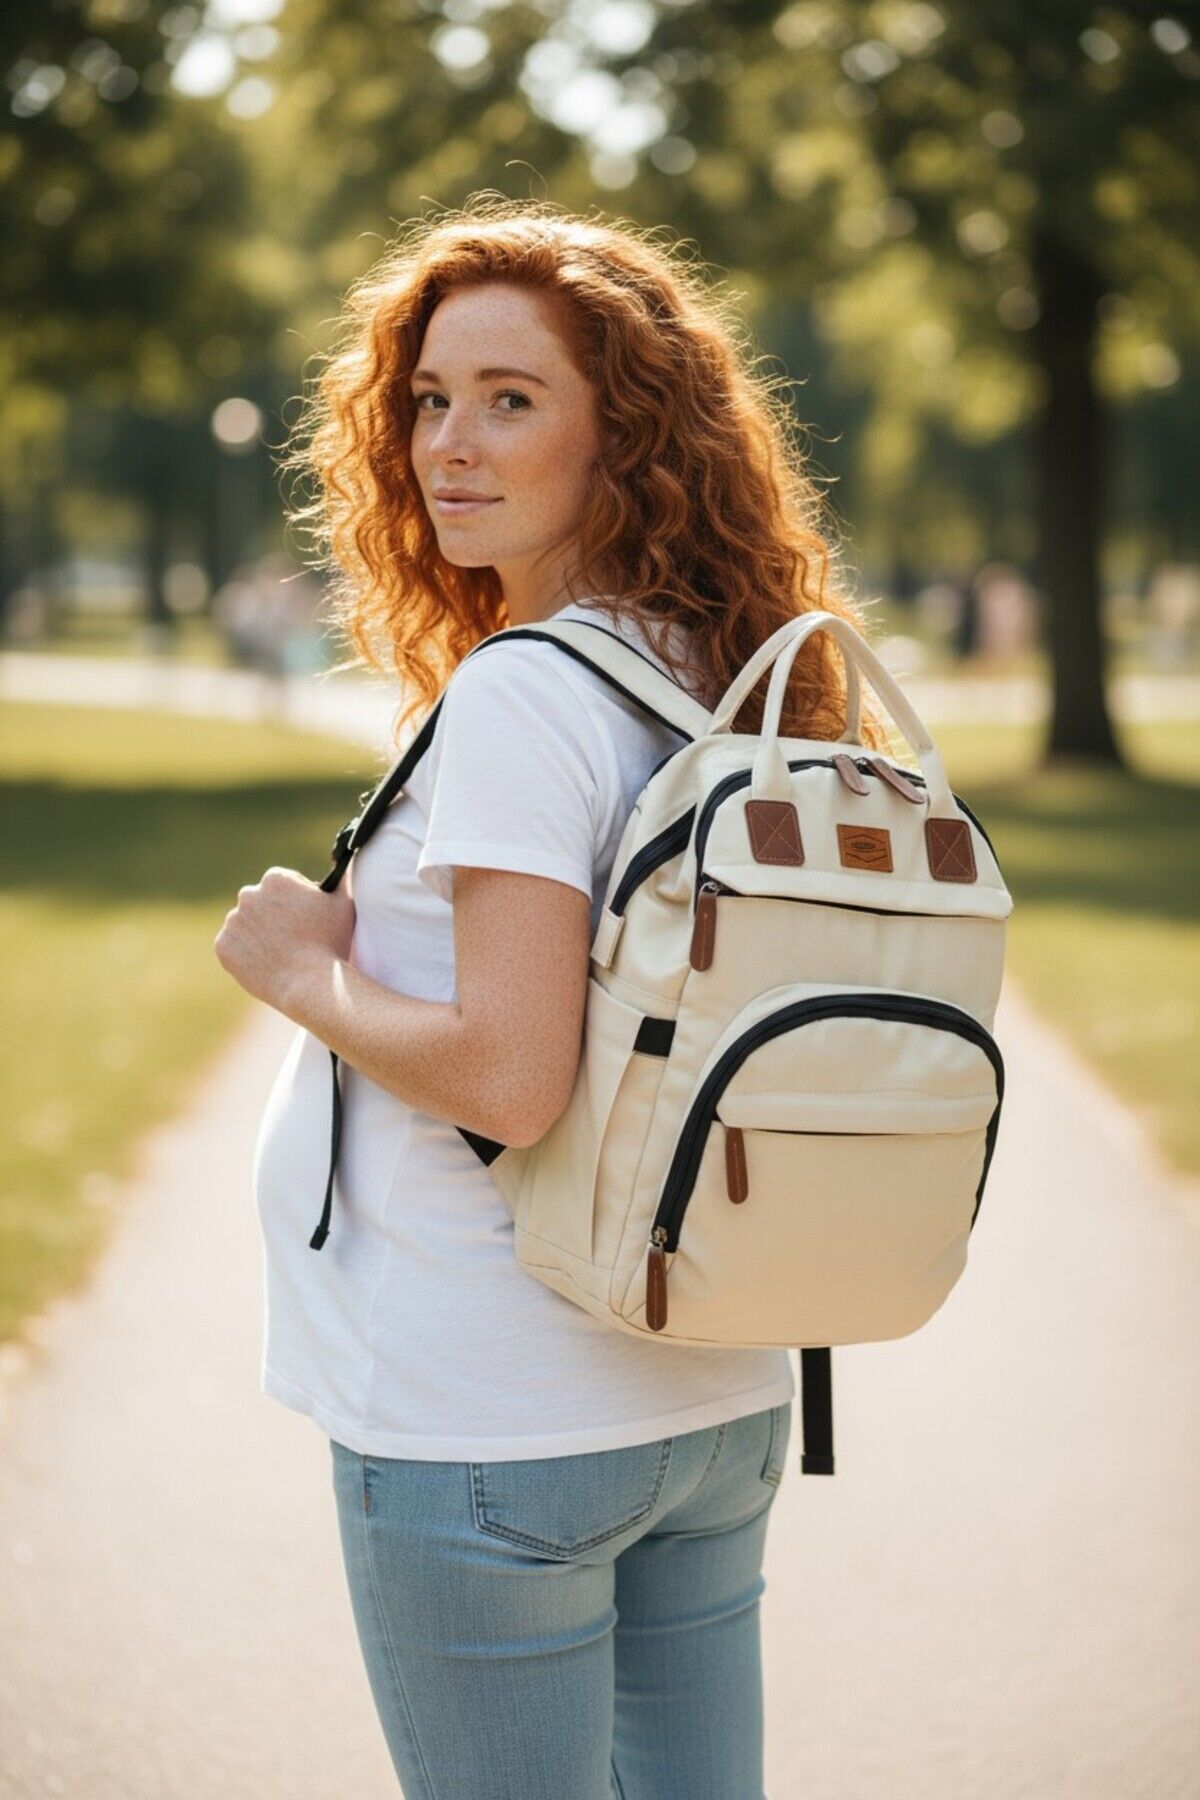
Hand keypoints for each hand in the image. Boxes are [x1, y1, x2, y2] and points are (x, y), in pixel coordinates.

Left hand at [214, 867, 355, 1010]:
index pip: (280, 885)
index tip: (303, 919)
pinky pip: (233, 947)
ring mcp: (233, 921)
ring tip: (279, 955)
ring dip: (256, 935)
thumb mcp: (343, 903)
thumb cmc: (331, 942)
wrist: (310, 983)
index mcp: (276, 879)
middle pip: (258, 903)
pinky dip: (244, 955)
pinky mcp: (223, 946)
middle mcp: (248, 894)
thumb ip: (339, 877)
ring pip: (244, 926)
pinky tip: (265, 964)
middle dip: (270, 916)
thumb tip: (342, 861)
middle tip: (290, 938)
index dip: (293, 902)